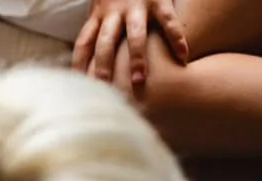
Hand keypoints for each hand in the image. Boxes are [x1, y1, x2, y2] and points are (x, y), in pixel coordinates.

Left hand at [73, 0, 187, 86]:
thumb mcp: (101, 4)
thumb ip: (97, 27)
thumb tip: (88, 59)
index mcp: (98, 15)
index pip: (83, 43)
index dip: (78, 65)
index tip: (79, 87)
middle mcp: (114, 12)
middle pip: (105, 43)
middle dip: (103, 67)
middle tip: (106, 91)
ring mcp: (137, 5)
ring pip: (135, 34)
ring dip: (136, 58)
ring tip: (139, 80)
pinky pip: (168, 21)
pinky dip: (176, 38)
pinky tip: (183, 57)